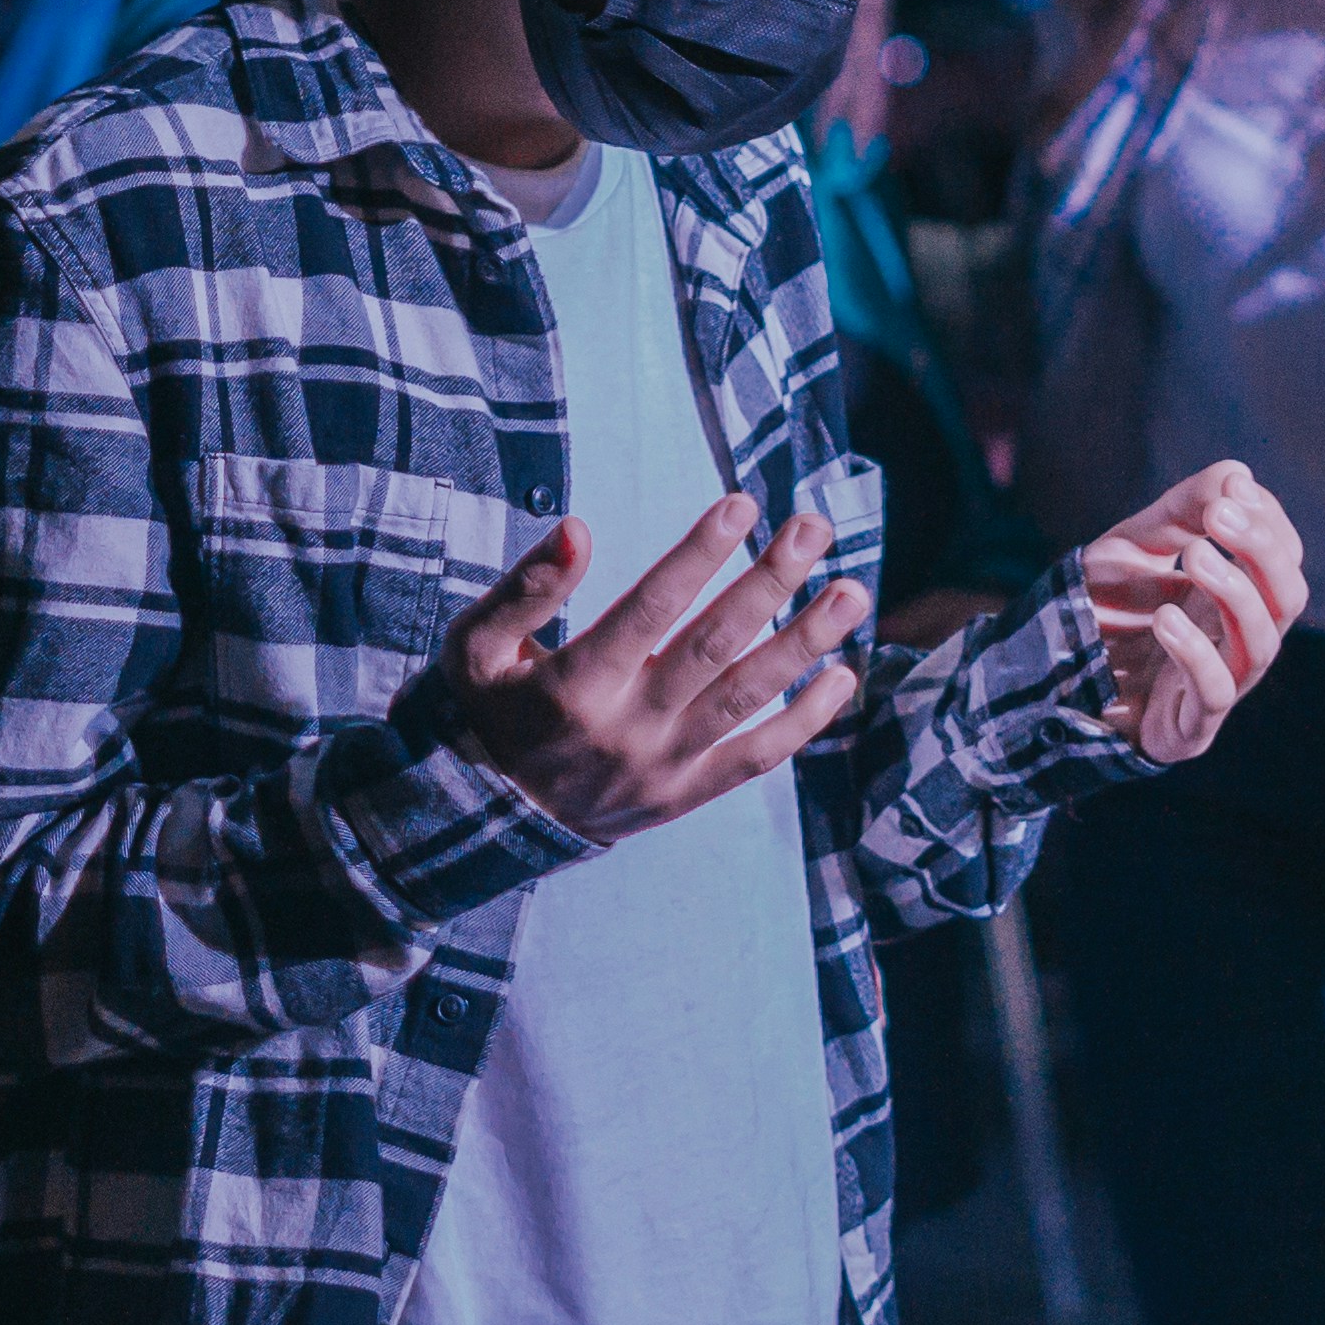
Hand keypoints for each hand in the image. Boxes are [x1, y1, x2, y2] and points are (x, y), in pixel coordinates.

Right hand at [440, 492, 872, 842]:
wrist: (490, 819)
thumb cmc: (487, 711)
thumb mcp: (475, 646)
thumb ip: (525, 588)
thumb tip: (577, 529)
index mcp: (574, 684)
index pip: (650, 607)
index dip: (698, 554)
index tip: (741, 505)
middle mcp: (626, 726)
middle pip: (714, 645)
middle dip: (769, 581)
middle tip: (814, 528)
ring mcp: (662, 765)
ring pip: (747, 698)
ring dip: (804, 642)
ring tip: (849, 592)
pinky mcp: (685, 796)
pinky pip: (756, 759)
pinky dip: (805, 722)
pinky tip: (843, 676)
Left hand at [1070, 458, 1308, 763]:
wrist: (1051, 679)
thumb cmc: (1106, 611)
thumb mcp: (1134, 547)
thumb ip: (1180, 511)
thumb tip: (1237, 472)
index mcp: (1237, 596)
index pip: (1283, 557)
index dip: (1268, 522)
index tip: (1235, 489)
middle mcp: (1239, 639)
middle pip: (1288, 598)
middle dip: (1262, 551)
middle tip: (1220, 514)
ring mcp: (1221, 684)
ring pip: (1261, 644)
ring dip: (1235, 594)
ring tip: (1195, 556)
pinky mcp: (1191, 726)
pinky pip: (1214, 693)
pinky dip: (1196, 653)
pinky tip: (1165, 618)